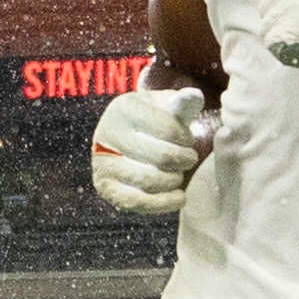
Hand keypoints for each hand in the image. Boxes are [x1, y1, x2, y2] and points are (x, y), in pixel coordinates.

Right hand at [87, 78, 209, 215]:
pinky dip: (163, 203)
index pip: (168, 130)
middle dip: (183, 160)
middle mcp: (106, 134)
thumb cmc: (154, 120)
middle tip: (188, 159)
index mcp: (124, 108)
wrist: (126, 138)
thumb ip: (184, 103)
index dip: (186, 139)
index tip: (188, 140)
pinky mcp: (105, 187)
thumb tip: (196, 96)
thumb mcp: (167, 107)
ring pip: (150, 180)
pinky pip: (137, 202)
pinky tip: (178, 196)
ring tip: (179, 173)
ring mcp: (102, 162)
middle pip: (161, 157)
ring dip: (174, 180)